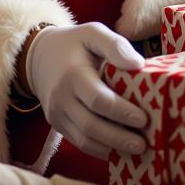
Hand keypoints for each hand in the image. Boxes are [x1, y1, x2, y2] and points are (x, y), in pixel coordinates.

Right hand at [26, 23, 148, 158]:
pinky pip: (79, 143)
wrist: (40, 57)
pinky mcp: (58, 125)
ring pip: (84, 140)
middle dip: (119, 138)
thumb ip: (115, 45)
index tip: (144, 119)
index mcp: (73, 75)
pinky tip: (121, 152)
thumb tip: (138, 64)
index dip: (121, 112)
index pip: (97, 99)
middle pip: (91, 126)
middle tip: (144, 144)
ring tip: (137, 151)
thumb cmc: (75, 44)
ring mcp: (57, 115)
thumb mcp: (93, 33)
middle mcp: (62, 98)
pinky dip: (100, 150)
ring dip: (112, 148)